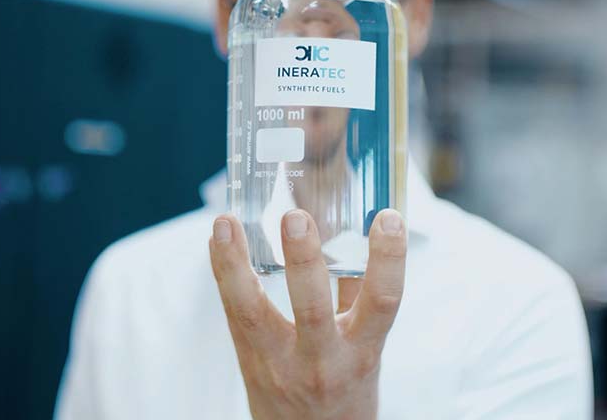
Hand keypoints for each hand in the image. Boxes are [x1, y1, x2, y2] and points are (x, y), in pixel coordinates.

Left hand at [209, 208, 407, 419]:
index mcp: (362, 352)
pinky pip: (232, 313)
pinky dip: (223, 272)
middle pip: (312, 309)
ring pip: (252, 312)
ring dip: (235, 265)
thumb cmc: (345, 388)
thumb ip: (360, 294)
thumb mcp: (366, 349)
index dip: (389, 260)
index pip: (383, 303)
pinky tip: (217, 239)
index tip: (389, 219)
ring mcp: (279, 363)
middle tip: (296, 218)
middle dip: (303, 261)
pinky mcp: (249, 361)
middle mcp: (322, 361)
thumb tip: (359, 230)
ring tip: (225, 223)